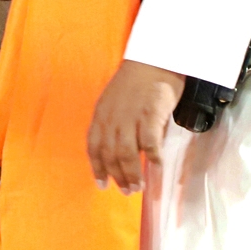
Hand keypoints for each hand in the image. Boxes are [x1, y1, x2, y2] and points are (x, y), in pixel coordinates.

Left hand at [86, 60, 183, 193]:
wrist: (154, 58)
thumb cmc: (136, 80)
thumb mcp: (114, 100)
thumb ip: (114, 123)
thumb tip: (120, 150)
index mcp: (101, 114)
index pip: (94, 146)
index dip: (97, 167)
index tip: (102, 184)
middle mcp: (112, 118)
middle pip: (110, 154)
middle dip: (117, 176)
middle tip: (126, 191)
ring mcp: (130, 117)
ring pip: (127, 153)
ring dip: (132, 173)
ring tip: (138, 186)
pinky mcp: (150, 114)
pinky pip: (150, 142)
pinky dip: (153, 156)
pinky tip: (157, 166)